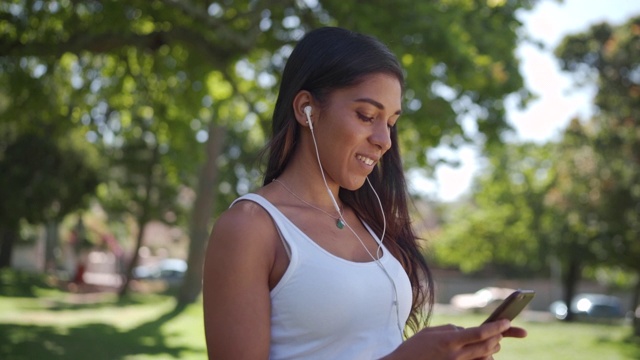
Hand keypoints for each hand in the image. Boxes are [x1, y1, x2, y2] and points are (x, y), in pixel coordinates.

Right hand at [383, 319, 526, 359]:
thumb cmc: (413, 349)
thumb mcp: (429, 332)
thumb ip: (449, 329)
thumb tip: (464, 330)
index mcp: (449, 341)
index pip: (479, 333)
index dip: (496, 327)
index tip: (506, 322)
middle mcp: (456, 355)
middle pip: (486, 346)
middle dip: (497, 337)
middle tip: (502, 331)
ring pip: (484, 357)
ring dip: (492, 348)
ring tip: (494, 341)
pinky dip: (483, 358)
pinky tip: (483, 353)